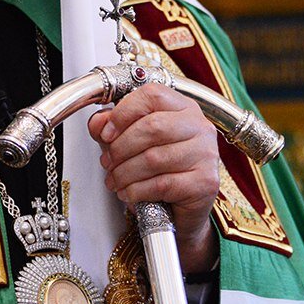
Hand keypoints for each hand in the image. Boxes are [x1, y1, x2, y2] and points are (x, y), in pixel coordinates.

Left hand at [86, 83, 219, 272]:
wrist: (182, 207)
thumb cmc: (158, 167)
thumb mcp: (129, 140)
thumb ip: (110, 126)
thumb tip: (98, 123)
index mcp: (183, 106)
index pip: (152, 95)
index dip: (123, 112)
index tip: (106, 133)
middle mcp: (199, 126)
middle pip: (152, 126)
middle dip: (120, 147)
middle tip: (107, 162)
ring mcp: (206, 154)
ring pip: (154, 158)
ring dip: (125, 172)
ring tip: (114, 180)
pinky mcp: (205, 182)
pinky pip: (162, 184)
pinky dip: (137, 190)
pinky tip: (128, 193)